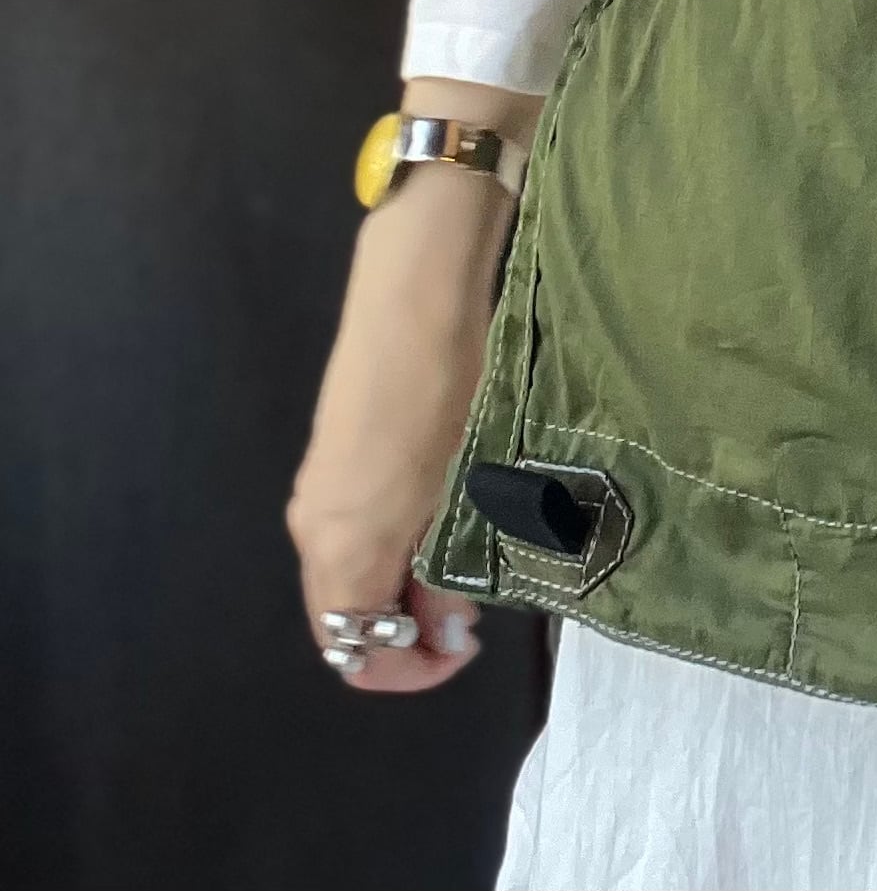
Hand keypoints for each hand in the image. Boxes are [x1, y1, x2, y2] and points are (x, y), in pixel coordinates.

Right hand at [287, 162, 516, 692]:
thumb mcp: (470, 486)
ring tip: (474, 548)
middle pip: (349, 613)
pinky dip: (399, 542)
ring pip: (356, 570)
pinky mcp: (336, 455)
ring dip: (410, 579)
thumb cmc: (450, 388)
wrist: (418, 289)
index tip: (469, 645)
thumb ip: (453, 569)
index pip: (352, 652)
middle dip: (414, 623)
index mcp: (341, 546)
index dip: (410, 669)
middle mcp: (314, 526)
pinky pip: (358, 529)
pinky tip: (450, 509)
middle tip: (481, 597)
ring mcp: (320, 487)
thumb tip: (445, 630)